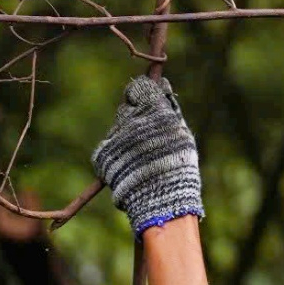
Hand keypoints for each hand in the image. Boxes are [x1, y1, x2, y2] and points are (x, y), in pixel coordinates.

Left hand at [92, 75, 203, 233]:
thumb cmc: (177, 166)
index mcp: (154, 111)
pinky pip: (108, 146)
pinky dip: (116, 153)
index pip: (140, 87)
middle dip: (135, 115)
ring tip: (141, 156)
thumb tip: (162, 84)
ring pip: (117, 127)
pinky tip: (129, 166)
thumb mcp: (181, 132)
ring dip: (126, 135)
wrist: (161, 200)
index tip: (147, 100)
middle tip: (147, 135)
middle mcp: (132, 120)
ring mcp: (115, 137)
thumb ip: (169, 106)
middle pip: (126, 107)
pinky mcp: (102, 154)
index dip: (143, 93)